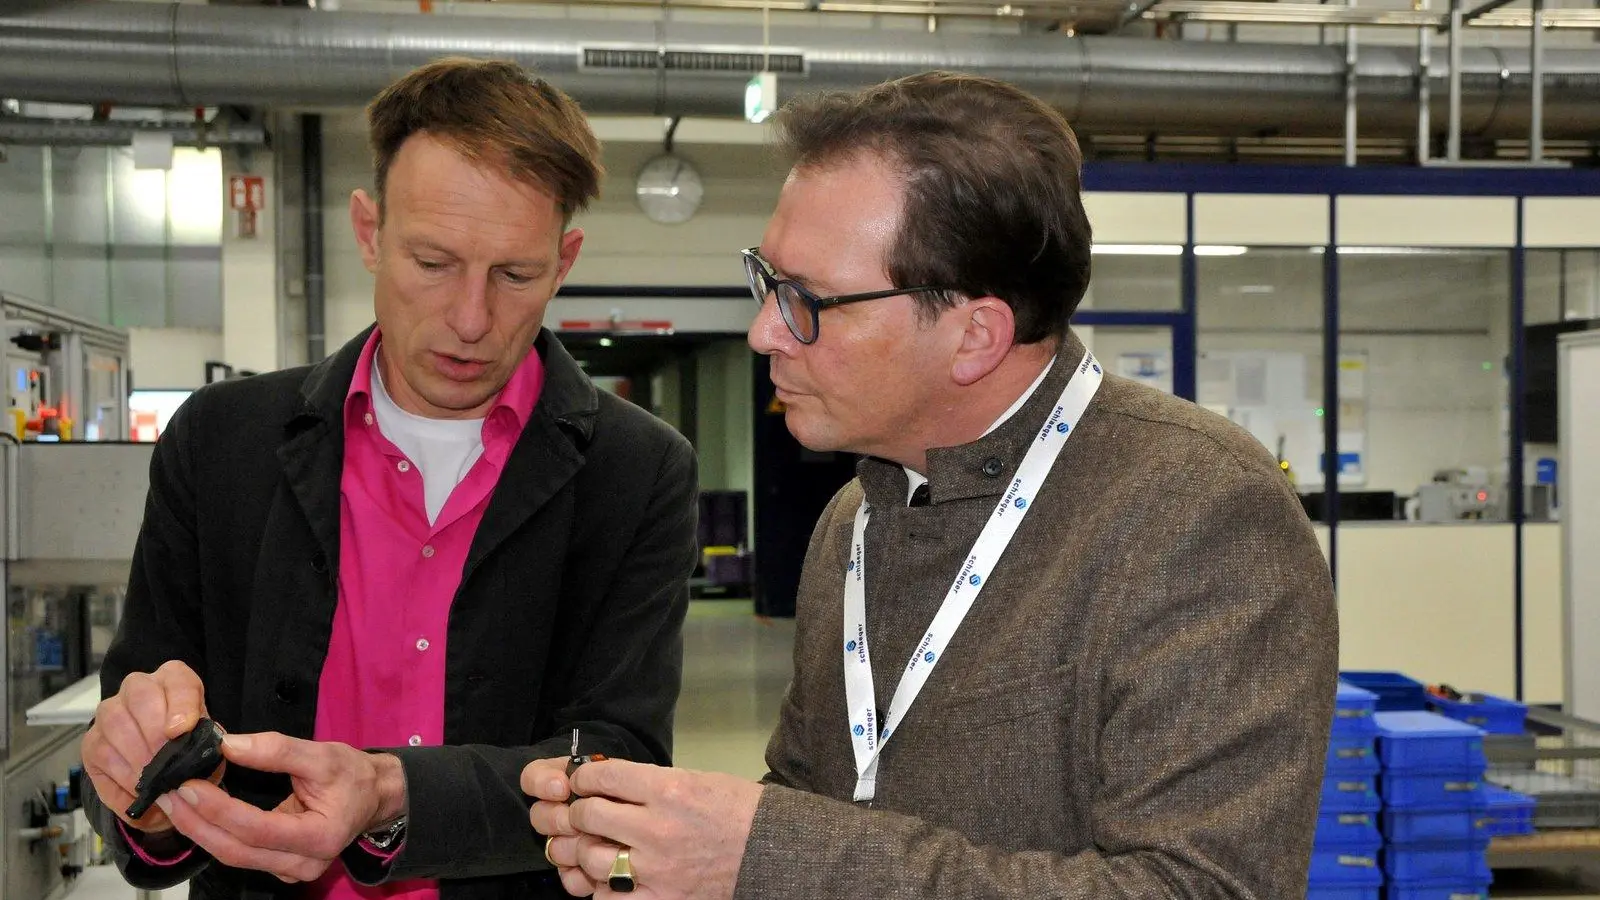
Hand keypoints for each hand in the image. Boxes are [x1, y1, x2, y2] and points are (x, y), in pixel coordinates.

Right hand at [81, 660, 219, 834]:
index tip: (181, 730)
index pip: (178, 680)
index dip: (180, 704)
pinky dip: (120, 783)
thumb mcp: (206, 743)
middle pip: (140, 697)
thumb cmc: (190, 746)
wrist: (164, 763)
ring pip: (114, 725)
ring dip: (135, 760)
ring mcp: (110, 712)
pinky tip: (138, 798)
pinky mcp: (91, 742)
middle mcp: (138, 688)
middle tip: (166, 766)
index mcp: (174, 679)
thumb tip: (192, 771)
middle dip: (154, 734)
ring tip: (154, 786)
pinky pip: (99, 758)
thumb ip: (205, 748)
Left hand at [158, 732, 406, 883]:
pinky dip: (215, 835)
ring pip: (234, 856)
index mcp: (320, 837)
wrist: (373, 797)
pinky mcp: (280, 868)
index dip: (219, 809)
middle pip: (237, 851)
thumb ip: (276, 750)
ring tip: (173, 801)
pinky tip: (196, 815)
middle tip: (168, 793)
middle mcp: (304, 864)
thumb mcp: (322, 754)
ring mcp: (292, 872)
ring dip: (200, 830)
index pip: (257, 828)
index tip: (189, 784)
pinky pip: (241, 855)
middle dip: (197, 823)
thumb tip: (227, 744)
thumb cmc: (353, 774)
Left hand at [532, 760, 762, 899]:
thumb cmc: (738, 810)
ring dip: (585, 848)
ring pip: (592, 859)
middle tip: (583, 811)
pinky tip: (608, 877)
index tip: (583, 780)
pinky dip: (602, 888)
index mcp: (668, 790)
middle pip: (589, 816)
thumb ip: (650, 782)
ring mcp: (657, 869)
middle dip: (579, 811)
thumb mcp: (696, 779)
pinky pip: (610, 899)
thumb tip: (608, 783)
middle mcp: (657, 828)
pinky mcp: (662, 899)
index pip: (603, 777)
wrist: (772, 850)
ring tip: (594, 844)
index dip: (584, 777)